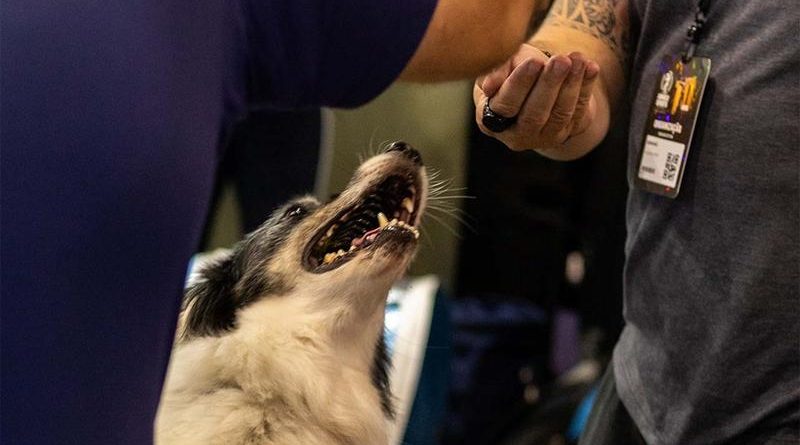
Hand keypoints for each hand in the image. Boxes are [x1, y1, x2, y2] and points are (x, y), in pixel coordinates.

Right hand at [473, 43, 599, 153]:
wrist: (536, 84)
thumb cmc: (512, 70)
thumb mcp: (502, 65)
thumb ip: (497, 70)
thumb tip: (489, 87)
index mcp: (490, 120)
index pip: (505, 105)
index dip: (519, 84)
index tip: (534, 62)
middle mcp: (515, 135)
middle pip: (533, 115)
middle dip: (549, 85)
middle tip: (560, 61)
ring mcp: (542, 137)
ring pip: (559, 115)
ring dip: (571, 86)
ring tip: (578, 60)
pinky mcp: (565, 133)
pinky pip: (578, 112)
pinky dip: (586, 88)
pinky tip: (591, 67)